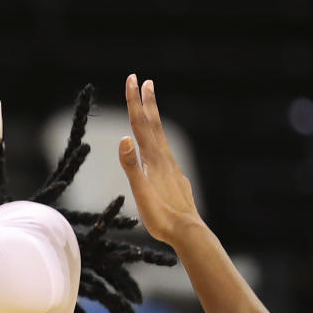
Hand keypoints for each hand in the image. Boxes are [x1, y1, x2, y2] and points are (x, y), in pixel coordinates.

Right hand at [118, 75, 202, 246]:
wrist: (188, 233)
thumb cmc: (162, 217)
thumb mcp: (141, 193)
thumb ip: (132, 166)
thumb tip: (124, 139)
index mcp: (153, 159)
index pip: (140, 124)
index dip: (134, 101)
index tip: (132, 79)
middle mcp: (164, 158)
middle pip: (153, 125)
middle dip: (147, 102)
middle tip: (144, 80)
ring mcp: (172, 168)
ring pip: (161, 137)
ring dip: (154, 119)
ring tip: (151, 107)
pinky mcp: (176, 178)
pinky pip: (165, 152)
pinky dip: (159, 140)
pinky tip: (160, 147)